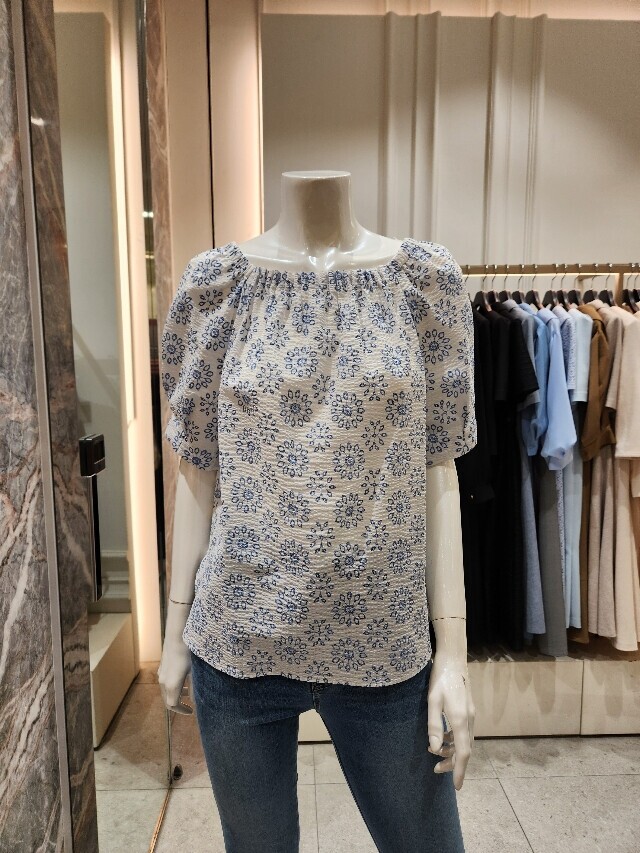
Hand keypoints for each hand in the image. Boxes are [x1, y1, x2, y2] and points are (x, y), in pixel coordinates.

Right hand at [157, 601, 193, 714]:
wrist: (177, 633)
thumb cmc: (189, 653)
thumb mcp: (196, 672)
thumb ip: (196, 689)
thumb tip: (196, 702)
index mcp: (171, 685)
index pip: (172, 705)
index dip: (181, 711)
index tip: (191, 712)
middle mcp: (163, 680)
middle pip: (167, 699)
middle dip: (178, 704)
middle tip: (189, 705)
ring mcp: (161, 671)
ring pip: (166, 689)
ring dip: (176, 693)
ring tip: (189, 691)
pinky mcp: (162, 664)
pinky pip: (166, 679)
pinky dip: (174, 684)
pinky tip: (184, 677)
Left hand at [426, 652, 474, 789]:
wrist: (453, 659)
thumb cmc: (440, 678)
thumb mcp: (432, 701)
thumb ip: (433, 725)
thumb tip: (433, 749)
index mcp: (461, 720)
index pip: (464, 752)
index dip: (460, 770)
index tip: (457, 787)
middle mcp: (469, 720)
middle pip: (465, 749)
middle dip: (453, 763)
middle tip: (436, 769)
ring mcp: (470, 714)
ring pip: (465, 741)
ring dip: (452, 751)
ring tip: (435, 753)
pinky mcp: (468, 709)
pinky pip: (464, 732)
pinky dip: (454, 740)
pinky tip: (442, 737)